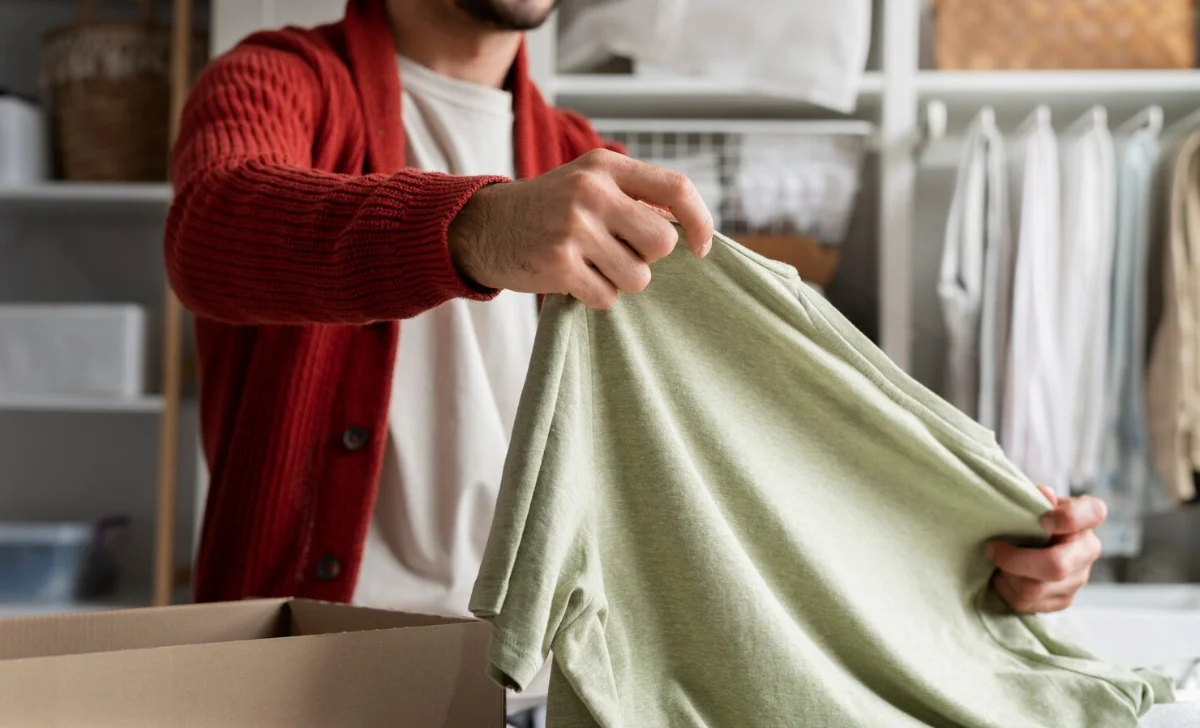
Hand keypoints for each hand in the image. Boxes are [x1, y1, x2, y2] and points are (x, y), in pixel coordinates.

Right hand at [448, 149, 713, 308]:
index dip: (699, 222)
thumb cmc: (549, 210)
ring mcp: (574, 227)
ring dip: (620, 281)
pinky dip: (595, 296)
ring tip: (590, 265)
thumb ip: (635, 197)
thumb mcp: (589, 183)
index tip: (701, 249)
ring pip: (638, 277)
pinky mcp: (558, 263)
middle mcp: (591, 191)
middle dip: (646, 258)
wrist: (483, 226)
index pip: (677, 189)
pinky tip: (572, 278)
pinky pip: (607, 297)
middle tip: (617, 253)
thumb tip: (689, 231)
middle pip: (661, 242)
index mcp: (606, 166)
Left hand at [987, 486, 1105, 612]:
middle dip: (1015, 560)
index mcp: (1087, 517)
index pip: (1093, 514)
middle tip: (992, 548)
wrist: (1029, 542)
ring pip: (1033, 589)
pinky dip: (1005, 589)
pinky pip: (1026, 603)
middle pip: (1055, 566)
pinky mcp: (1062, 600)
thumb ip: (1036, 498)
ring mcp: (1078, 579)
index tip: (1042, 521)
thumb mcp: (1033, 501)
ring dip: (1006, 575)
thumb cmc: (1029, 515)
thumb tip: (1043, 493)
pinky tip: (1002, 576)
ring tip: (996, 561)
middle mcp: (1088, 550)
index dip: (1068, 519)